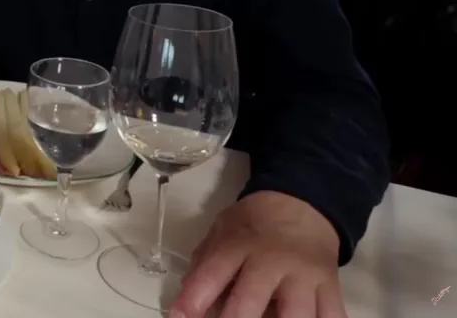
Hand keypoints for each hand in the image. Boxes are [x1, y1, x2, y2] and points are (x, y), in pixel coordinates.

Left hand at [173, 190, 344, 317]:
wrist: (303, 204)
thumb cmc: (254, 222)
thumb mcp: (222, 229)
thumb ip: (204, 262)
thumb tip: (186, 296)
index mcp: (238, 245)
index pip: (211, 273)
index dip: (193, 299)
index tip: (179, 316)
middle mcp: (272, 261)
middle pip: (251, 300)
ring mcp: (304, 276)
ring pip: (297, 315)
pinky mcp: (331, 287)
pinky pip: (332, 316)